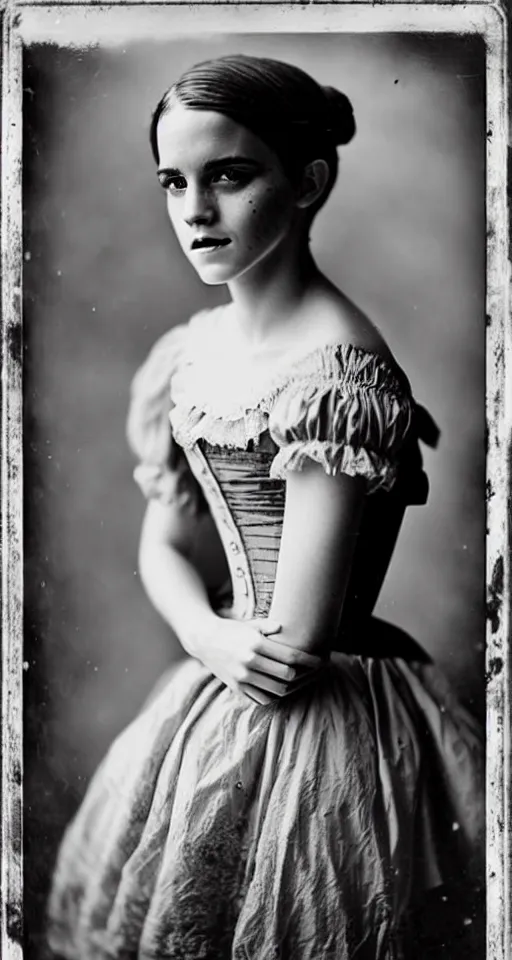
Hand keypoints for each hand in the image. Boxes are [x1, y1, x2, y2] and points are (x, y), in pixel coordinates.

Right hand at [196, 616, 323, 704]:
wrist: (204, 640)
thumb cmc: (232, 629)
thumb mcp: (251, 624)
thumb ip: (269, 626)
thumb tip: (285, 627)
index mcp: (256, 644)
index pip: (290, 656)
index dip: (309, 660)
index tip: (321, 661)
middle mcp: (249, 662)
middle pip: (287, 676)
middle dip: (304, 675)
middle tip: (313, 672)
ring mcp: (242, 677)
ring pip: (277, 691)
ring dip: (292, 688)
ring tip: (300, 682)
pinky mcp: (237, 688)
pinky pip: (262, 699)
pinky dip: (275, 696)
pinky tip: (281, 688)